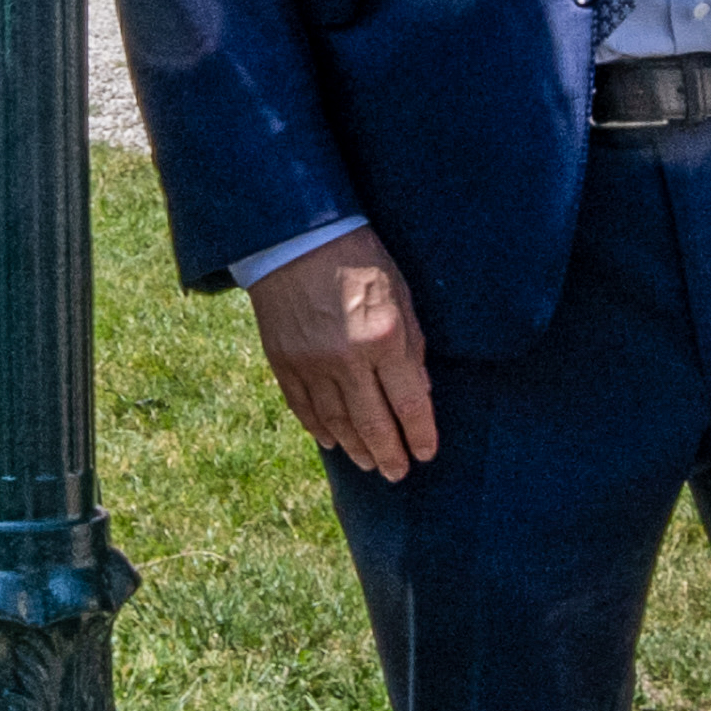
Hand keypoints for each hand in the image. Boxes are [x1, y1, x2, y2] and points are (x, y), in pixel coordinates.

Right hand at [246, 233, 437, 478]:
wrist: (295, 237)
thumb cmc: (358, 259)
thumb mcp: (400, 294)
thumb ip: (412, 345)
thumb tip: (420, 392)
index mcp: (384, 338)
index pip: (409, 405)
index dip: (420, 436)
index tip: (426, 454)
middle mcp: (347, 359)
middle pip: (373, 424)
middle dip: (390, 455)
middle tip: (398, 474)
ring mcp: (311, 364)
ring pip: (337, 423)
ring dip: (356, 449)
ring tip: (369, 463)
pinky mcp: (283, 363)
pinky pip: (304, 409)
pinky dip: (320, 430)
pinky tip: (333, 442)